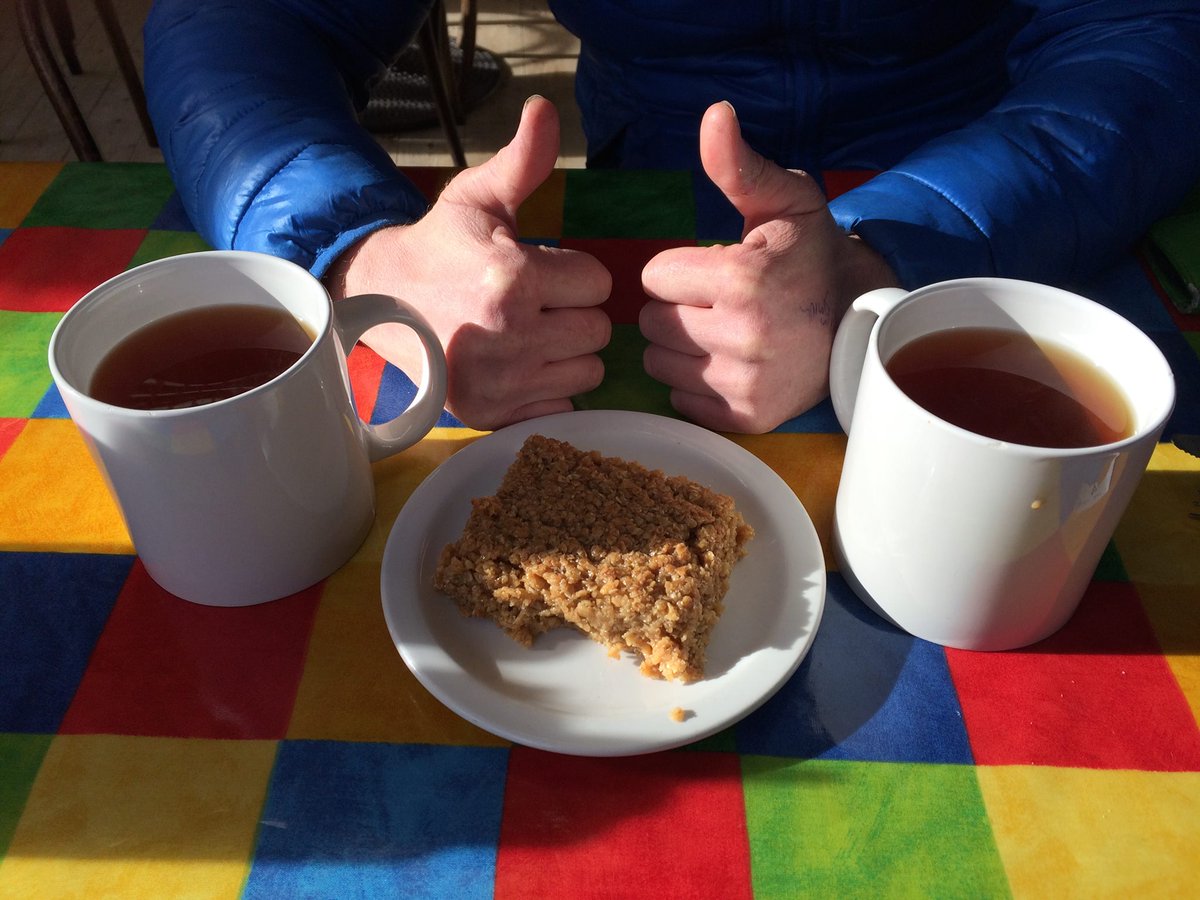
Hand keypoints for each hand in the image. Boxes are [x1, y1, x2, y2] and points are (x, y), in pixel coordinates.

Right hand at [326, 96, 611, 429]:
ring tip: (529, 336)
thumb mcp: (477, 198)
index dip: (576, 275)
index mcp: (512, 277)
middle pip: (599, 331)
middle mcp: (510, 334)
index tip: (544, 272)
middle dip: (575, 314)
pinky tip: (521, 370)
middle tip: (537, 305)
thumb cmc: (438, 248)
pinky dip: (549, 392)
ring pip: (588, 373)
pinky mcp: (494, 415)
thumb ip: (522, 160)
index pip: (598, 283)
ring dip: (569, 355)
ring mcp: (502, 381)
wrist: (377, 304)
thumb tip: (545, 109)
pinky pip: (562, 408)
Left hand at [639, 101, 897, 432]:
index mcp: (743, 278)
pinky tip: (728, 366)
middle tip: (718, 304)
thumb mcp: (784, 200)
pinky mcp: (745, 418)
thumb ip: (739, 164)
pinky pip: (679, 400)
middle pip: (651, 322)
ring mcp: (745, 383)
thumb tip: (715, 113)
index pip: (653, 277)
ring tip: (722, 334)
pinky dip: (694, 385)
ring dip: (679, 347)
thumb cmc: (811, 257)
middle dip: (676, 308)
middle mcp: (743, 336)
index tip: (715, 271)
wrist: (859, 322)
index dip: (678, 270)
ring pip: (658, 363)